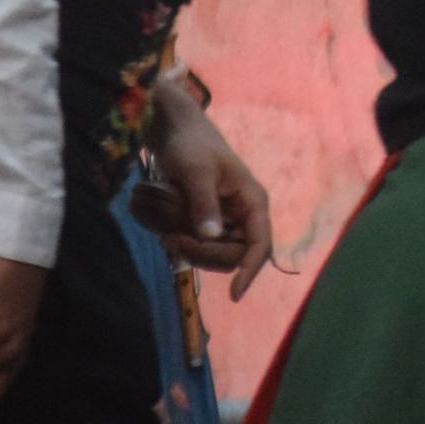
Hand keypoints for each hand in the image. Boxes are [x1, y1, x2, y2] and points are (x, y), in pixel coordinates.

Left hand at [141, 73, 275, 298]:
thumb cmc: (191, 144)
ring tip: (165, 234)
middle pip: (233, 255)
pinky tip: (164, 229)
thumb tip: (210, 237)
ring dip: (191, 251)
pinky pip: (198, 245)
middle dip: (204, 255)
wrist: (172, 129)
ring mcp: (223, 219)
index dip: (250, 270)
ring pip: (214, 254)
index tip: (234, 294)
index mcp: (252, 202)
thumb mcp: (196, 171)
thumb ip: (203, 204)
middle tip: (172, 240)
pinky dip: (182, 244)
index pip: (260, 245)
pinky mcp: (204, 220)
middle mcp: (242, 215)